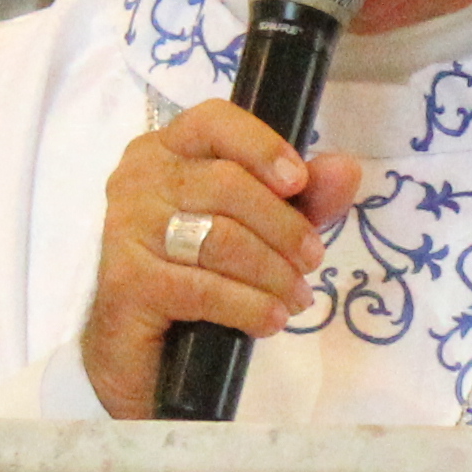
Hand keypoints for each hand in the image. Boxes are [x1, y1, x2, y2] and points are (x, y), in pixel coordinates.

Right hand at [78, 96, 371, 419]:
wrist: (142, 350)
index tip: (299, 182)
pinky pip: (203, 288)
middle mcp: (139, 178)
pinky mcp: (126, 280)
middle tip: (311, 261)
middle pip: (227, 184)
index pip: (212, 121)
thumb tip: (346, 169)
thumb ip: (302, 197)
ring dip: (273, 272)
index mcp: (167, 149)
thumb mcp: (261, 228)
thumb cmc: (199, 274)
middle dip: (284, 227)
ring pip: (220, 238)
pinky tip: (270, 319)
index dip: (261, 146)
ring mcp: (125, 228)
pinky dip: (248, 306)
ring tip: (296, 298)